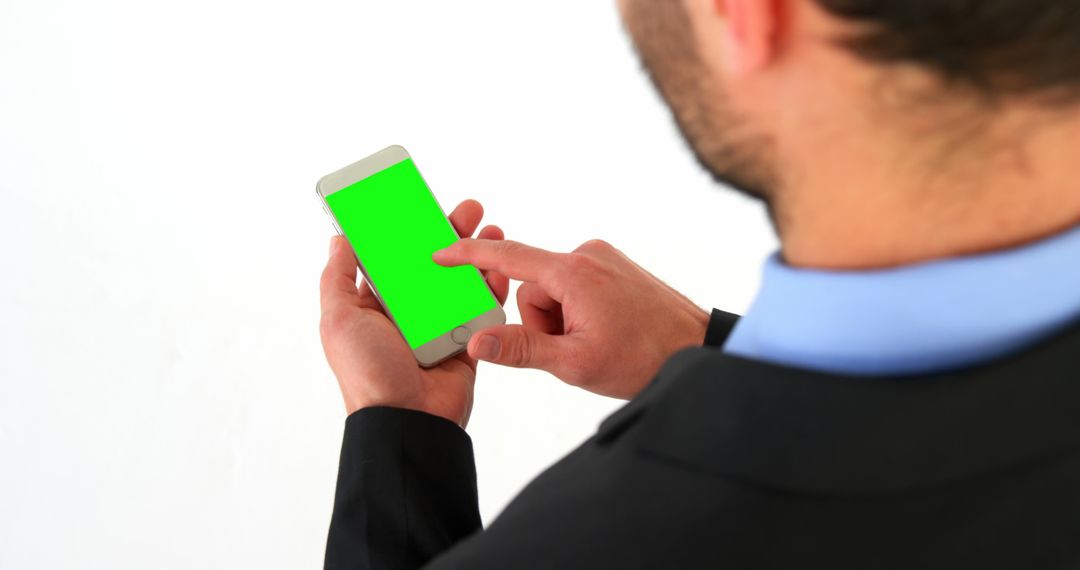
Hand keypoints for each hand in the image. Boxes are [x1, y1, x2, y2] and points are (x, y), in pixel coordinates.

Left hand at [319, 200, 508, 427]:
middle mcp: (407, 314)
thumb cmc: (368, 373)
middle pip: (432, 264)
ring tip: (491, 231)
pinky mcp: (467, 342)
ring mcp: (439, 327)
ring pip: (460, 282)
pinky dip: (492, 288)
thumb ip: (336, 278)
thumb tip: (340, 238)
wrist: (408, 420)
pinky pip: (482, 310)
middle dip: (450, 235)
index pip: (393, 259)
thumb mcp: (338, 321)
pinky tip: (501, 267)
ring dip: (477, 255)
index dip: (407, 232)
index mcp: (375, 306)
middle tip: (468, 210)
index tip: (423, 206)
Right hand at [433, 239, 708, 399]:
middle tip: (574, 349)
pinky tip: (604, 329)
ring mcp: (602, 257)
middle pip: (533, 288)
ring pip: (553, 290)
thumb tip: (475, 342)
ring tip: (596, 341)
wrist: (696, 349)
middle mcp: (587, 254)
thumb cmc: (643, 358)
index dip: (468, 256)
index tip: (438, 253)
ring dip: (561, 319)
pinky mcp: (613, 264)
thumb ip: (521, 349)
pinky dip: (577, 310)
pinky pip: (574, 285)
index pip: (508, 257)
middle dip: (542, 322)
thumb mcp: (575, 363)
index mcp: (573, 273)